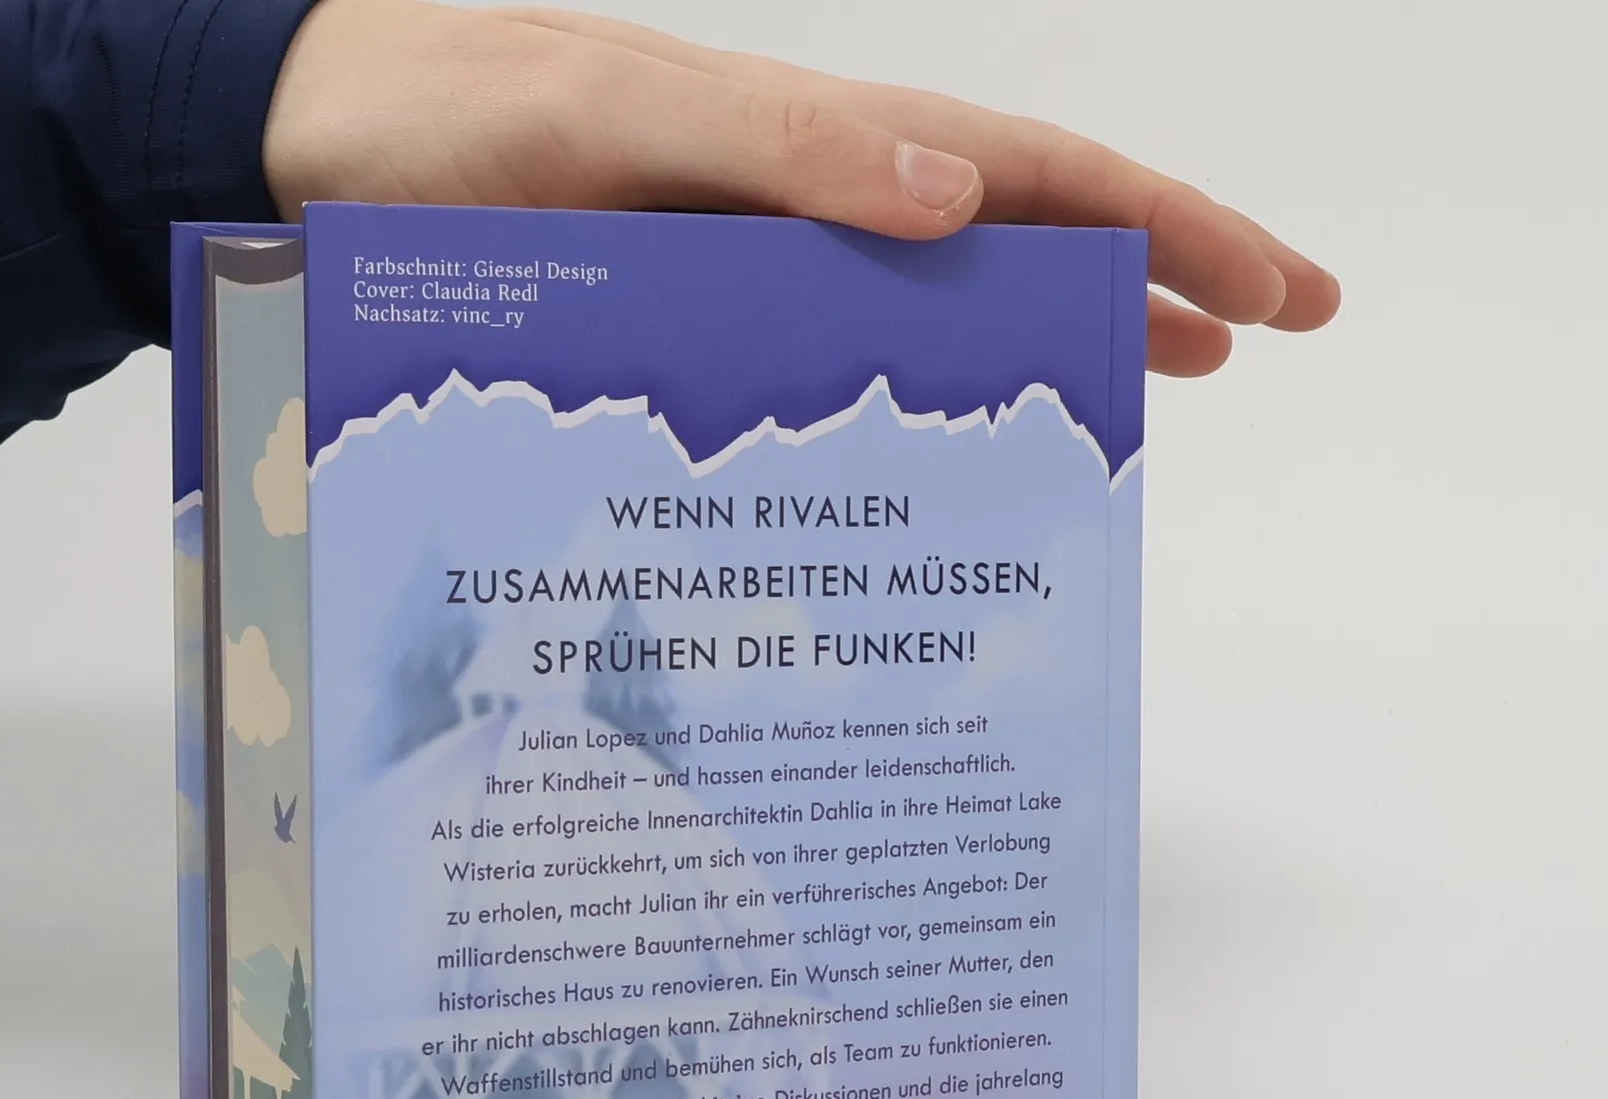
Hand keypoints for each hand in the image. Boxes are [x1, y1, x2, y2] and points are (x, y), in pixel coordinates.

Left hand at [265, 0, 1339, 375]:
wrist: (326, 150)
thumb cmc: (453, 122)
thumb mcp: (613, 118)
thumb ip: (779, 149)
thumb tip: (962, 197)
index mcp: (822, 148)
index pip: (1040, 178)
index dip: (1170, 231)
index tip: (1281, 293)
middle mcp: (809, 213)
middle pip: (1017, 242)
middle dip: (1146, 287)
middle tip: (1257, 348)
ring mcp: (757, 280)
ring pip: (935, 319)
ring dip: (1039, 355)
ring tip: (1140, 407)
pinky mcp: (693, 340)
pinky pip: (827, 381)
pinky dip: (899, 420)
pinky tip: (930, 471)